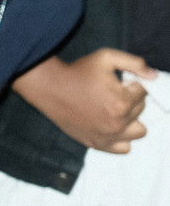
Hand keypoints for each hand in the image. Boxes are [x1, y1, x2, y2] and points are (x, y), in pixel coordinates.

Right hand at [12, 49, 156, 152]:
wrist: (51, 87)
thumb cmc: (78, 71)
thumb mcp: (106, 58)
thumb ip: (134, 64)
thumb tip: (154, 76)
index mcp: (122, 102)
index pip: (143, 92)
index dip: (131, 82)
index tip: (118, 79)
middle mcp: (117, 123)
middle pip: (140, 109)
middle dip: (130, 97)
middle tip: (111, 89)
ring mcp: (108, 137)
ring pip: (138, 130)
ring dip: (131, 118)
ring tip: (115, 107)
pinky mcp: (97, 143)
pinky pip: (124, 147)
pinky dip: (122, 136)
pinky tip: (111, 122)